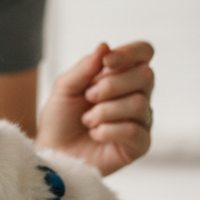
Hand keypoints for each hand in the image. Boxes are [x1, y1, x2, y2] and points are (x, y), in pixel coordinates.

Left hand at [36, 41, 153, 175]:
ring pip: (139, 103)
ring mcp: (141, 120)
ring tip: (88, 121)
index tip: (107, 61)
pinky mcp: (140, 144)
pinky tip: (96, 134)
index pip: (144, 52)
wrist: (54, 153)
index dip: (130, 52)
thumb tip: (105, 46)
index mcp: (121, 75)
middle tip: (89, 97)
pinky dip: (108, 131)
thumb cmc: (60, 120)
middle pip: (146, 75)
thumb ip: (84, 67)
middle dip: (112, 85)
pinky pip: (134, 131)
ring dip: (105, 111)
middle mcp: (137, 94)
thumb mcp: (65, 88)